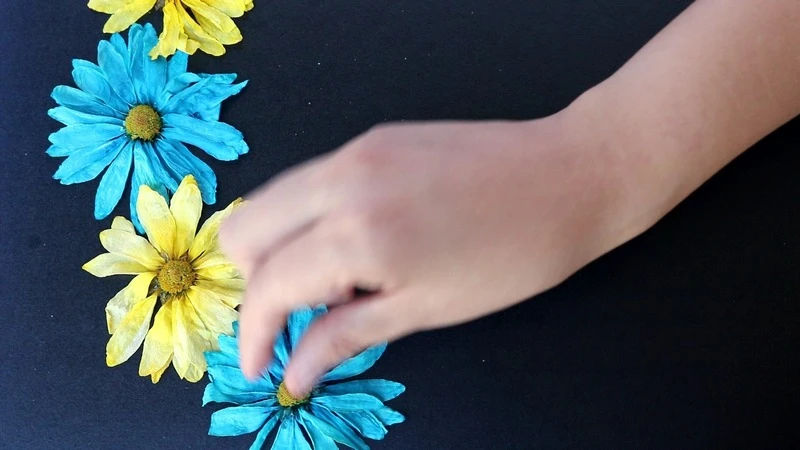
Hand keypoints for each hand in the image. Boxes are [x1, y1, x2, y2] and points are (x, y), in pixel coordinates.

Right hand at [219, 110, 640, 395]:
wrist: (570, 176)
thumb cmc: (514, 254)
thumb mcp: (427, 309)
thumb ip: (347, 336)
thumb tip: (295, 371)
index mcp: (358, 235)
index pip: (268, 286)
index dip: (255, 334)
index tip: (261, 364)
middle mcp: (342, 182)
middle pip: (243, 231)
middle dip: (256, 284)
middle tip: (296, 318)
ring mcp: (355, 150)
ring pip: (271, 200)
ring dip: (280, 249)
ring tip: (333, 284)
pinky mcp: (372, 136)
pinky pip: (310, 180)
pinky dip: (310, 219)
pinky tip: (354, 244)